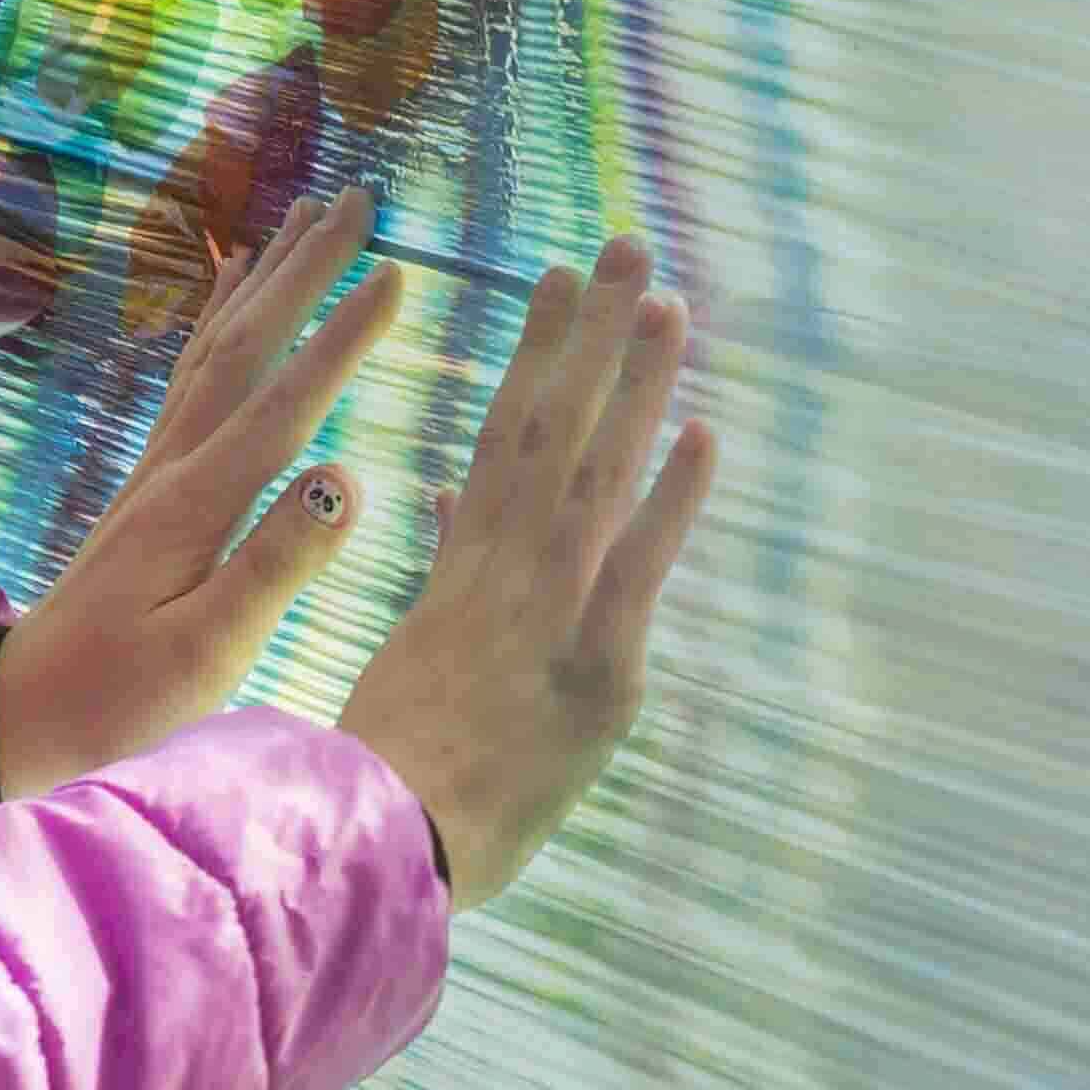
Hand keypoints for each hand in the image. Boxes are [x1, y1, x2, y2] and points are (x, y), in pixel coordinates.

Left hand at [0, 189, 404, 800]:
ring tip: (305, 214)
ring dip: (265, 279)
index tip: (398, 271)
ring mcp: (156, 469)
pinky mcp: (149, 484)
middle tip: (360, 197)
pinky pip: (189, 375)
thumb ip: (276, 564)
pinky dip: (217, 319)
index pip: (284, 404)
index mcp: (197, 507)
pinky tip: (232, 289)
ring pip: (214, 347)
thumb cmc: (119, 701)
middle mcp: (173, 468)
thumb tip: (349, 478)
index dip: (342, 336)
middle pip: (245, 345)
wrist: (21, 717)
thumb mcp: (206, 653)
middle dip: (305, 269)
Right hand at [335, 233, 716, 912]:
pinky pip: (641, 564)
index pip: (501, 438)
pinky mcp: (598, 665)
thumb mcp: (407, 650)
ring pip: (596, 471)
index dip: (534, 355)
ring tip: (665, 301)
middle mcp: (508, 571)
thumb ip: (438, 568)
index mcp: (461, 570)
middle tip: (627, 248)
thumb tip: (444, 497)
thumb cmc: (385, 767)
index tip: (554, 283)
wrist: (390, 841)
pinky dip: (672, 497)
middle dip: (591, 334)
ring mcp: (554, 611)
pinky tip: (704, 430)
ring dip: (634, 382)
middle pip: (552, 428)